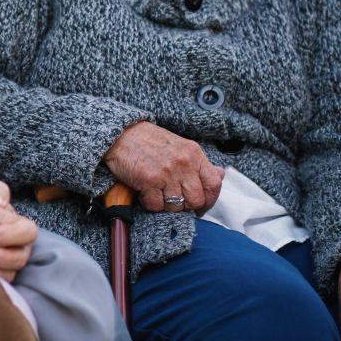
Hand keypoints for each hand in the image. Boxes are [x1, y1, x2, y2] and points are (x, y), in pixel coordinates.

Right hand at [103, 121, 224, 213]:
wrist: (120, 134)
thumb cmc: (148, 140)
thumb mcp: (180, 146)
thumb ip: (199, 162)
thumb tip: (220, 174)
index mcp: (193, 154)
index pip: (214, 184)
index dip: (210, 200)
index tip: (202, 206)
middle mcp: (183, 163)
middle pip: (196, 199)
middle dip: (187, 206)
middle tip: (177, 204)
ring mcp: (166, 172)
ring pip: (177, 206)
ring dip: (168, 206)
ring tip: (160, 197)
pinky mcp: (149, 180)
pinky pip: (156, 205)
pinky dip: (151, 204)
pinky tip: (146, 194)